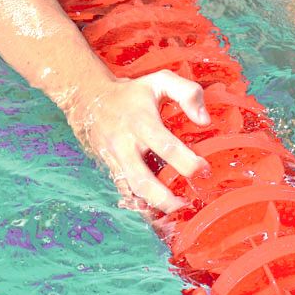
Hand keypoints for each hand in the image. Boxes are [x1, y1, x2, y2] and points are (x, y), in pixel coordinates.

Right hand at [64, 69, 210, 211]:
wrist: (89, 99)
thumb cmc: (133, 92)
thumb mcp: (161, 80)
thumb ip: (188, 93)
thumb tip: (205, 120)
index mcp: (141, 121)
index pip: (165, 145)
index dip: (186, 161)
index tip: (203, 169)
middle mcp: (125, 144)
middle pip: (142, 179)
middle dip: (165, 198)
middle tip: (187, 204)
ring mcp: (115, 159)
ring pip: (131, 190)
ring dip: (153, 206)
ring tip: (176, 213)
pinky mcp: (110, 168)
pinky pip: (124, 192)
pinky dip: (140, 205)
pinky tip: (157, 213)